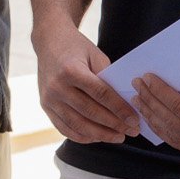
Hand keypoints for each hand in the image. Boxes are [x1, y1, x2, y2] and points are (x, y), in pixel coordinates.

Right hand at [35, 26, 140, 143]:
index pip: (100, 94)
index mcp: (71, 70)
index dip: (119, 109)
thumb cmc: (77, 47)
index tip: (134, 120)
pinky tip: (97, 137)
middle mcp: (57, 86)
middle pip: (90, 112)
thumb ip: (107, 78)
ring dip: (100, 134)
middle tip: (132, 131)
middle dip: (114, 125)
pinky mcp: (45, 106)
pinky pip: (64, 128)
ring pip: (77, 125)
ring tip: (118, 137)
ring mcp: (48, 99)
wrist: (49, 42)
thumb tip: (124, 105)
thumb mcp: (95, 55)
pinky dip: (82, 136)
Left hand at [129, 77, 179, 161]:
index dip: (160, 91)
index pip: (179, 107)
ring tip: (137, 97)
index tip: (147, 77)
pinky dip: (158, 126)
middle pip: (169, 119)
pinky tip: (148, 114)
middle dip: (150, 100)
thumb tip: (169, 75)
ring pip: (167, 131)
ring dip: (149, 113)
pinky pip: (173, 139)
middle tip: (137, 83)